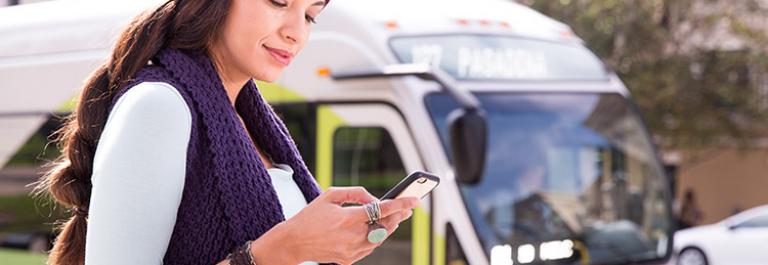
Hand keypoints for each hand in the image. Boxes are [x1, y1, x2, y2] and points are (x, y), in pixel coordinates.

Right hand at [253, 186, 419, 264]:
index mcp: (347, 218)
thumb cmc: (311, 216)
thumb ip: (355, 193)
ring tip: (395, 217)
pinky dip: (377, 237)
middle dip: (399, 215)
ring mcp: (351, 250)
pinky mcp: (349, 259)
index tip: (415, 200)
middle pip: (385, 225)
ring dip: (389, 227)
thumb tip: (375, 199)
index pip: (382, 210)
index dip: (401, 204)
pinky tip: (378, 229)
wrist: (293, 242)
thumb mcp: (329, 195)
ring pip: (380, 238)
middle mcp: (351, 236)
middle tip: (407, 208)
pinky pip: (370, 247)